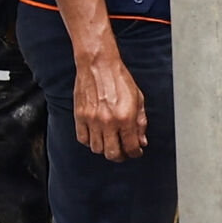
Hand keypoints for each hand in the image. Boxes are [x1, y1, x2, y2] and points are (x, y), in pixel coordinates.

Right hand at [69, 38, 149, 160]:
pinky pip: (83, 139)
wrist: (99, 65)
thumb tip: (142, 140)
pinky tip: (97, 136)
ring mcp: (92, 120)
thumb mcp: (138, 99)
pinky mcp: (79, 117)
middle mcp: (108, 122)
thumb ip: (141, 122)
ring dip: (105, 149)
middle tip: (124, 153)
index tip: (136, 152)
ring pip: (97, 149)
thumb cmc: (119, 79)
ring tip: (111, 143)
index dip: (135, 153)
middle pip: (112, 153)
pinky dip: (90, 142)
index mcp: (126, 117)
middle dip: (120, 156)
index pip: (131, 146)